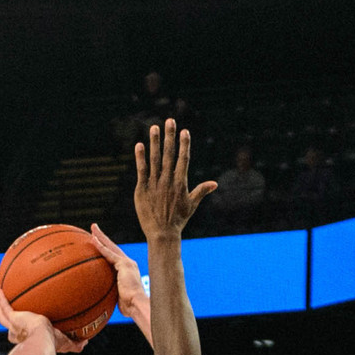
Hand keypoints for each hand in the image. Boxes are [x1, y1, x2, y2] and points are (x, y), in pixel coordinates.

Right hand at [0, 292, 84, 354]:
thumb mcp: (66, 344)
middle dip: (8, 322)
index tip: (21, 330)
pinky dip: (2, 300)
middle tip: (8, 315)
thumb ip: (76, 343)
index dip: (21, 335)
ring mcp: (14, 326)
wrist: (42, 342)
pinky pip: (5, 307)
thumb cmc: (54, 345)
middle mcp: (19, 334)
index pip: (24, 338)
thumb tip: (86, 341)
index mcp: (30, 340)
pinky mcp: (13, 319)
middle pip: (10, 328)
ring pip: (3, 317)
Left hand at [86, 224, 150, 327]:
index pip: (114, 257)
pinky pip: (109, 253)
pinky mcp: (124, 264)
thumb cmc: (129, 307)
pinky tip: (93, 240)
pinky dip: (101, 246)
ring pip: (111, 246)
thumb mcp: (117, 298)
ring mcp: (127, 263)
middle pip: (112, 248)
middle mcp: (128, 264)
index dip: (106, 249)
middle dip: (103, 238)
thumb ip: (110, 293)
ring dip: (101, 237)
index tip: (98, 243)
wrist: (137, 305)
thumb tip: (99, 300)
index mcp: (127, 271)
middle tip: (94, 229)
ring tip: (92, 228)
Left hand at [127, 118, 214, 241]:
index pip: (184, 159)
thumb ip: (201, 191)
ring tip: (154, 127)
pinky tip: (139, 145)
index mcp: (181, 183)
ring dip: (155, 142)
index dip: (184, 144)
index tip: (185, 131)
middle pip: (169, 154)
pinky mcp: (142, 189)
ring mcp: (154, 184)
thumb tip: (215, 184)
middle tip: (170, 121)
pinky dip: (140, 157)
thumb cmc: (178, 220)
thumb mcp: (191, 205)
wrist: (162, 234)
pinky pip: (141, 170)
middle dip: (170, 136)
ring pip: (154, 159)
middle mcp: (168, 181)